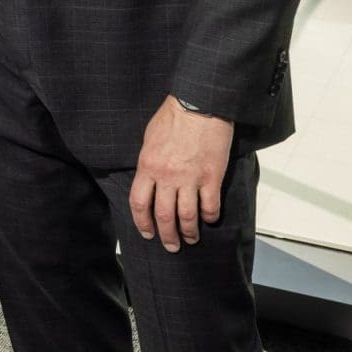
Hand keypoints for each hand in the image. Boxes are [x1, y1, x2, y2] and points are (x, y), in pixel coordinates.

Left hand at [129, 97, 233, 251]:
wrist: (199, 105)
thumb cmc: (172, 118)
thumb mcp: (149, 139)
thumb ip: (148, 163)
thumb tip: (149, 181)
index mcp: (148, 166)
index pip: (139, 203)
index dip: (142, 223)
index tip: (147, 233)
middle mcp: (167, 177)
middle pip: (163, 216)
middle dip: (167, 236)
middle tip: (171, 246)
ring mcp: (190, 179)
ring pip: (187, 216)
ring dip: (189, 232)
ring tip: (191, 239)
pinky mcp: (211, 177)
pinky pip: (210, 206)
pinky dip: (210, 216)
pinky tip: (209, 219)